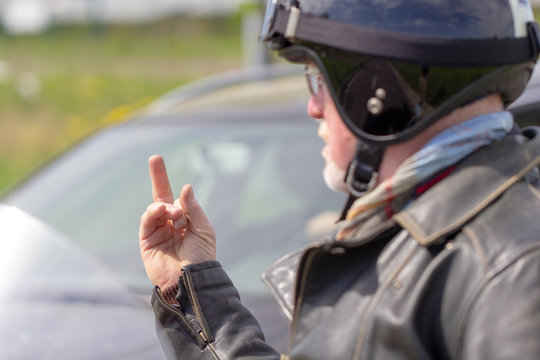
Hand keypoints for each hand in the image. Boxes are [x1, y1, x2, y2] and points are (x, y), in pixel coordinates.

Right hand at [139, 155, 215, 288]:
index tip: (165, 166)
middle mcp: (170, 225)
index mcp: (186, 222)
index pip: (178, 200)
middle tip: (155, 158)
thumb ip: (193, 208)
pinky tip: (162, 210)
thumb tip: (185, 187)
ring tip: (173, 213)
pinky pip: (147, 221)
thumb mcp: (203, 229)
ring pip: (156, 208)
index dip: (174, 185)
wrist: (191, 280)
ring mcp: (158, 233)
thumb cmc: (201, 257)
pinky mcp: (147, 242)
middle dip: (159, 178)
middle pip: (162, 198)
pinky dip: (153, 212)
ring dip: (164, 205)